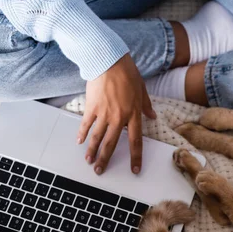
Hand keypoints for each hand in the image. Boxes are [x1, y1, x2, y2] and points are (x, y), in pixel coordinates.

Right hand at [77, 54, 155, 174]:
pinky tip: (79, 141)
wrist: (109, 60)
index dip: (135, 157)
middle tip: (100, 171)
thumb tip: (153, 115)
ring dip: (92, 150)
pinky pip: (86, 123)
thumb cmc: (127, 73)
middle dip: (106, 159)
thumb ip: (146, 105)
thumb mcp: (142, 89)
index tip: (134, 170)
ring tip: (88, 161)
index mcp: (133, 114)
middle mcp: (119, 117)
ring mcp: (104, 113)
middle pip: (112, 143)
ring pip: (98, 137)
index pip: (136, 141)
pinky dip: (82, 133)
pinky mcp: (92, 106)